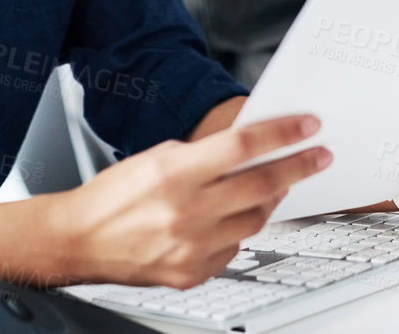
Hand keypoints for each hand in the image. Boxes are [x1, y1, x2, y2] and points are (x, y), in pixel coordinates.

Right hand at [52, 114, 331, 287]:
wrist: (78, 240)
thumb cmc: (112, 195)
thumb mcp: (155, 157)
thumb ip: (202, 155)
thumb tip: (248, 148)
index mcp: (173, 173)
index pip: (242, 147)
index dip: (282, 134)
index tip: (308, 126)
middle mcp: (185, 212)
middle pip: (260, 185)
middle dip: (298, 167)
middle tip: (320, 155)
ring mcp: (191, 246)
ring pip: (255, 220)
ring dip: (273, 199)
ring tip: (281, 183)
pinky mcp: (193, 272)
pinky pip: (234, 248)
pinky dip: (240, 230)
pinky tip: (236, 216)